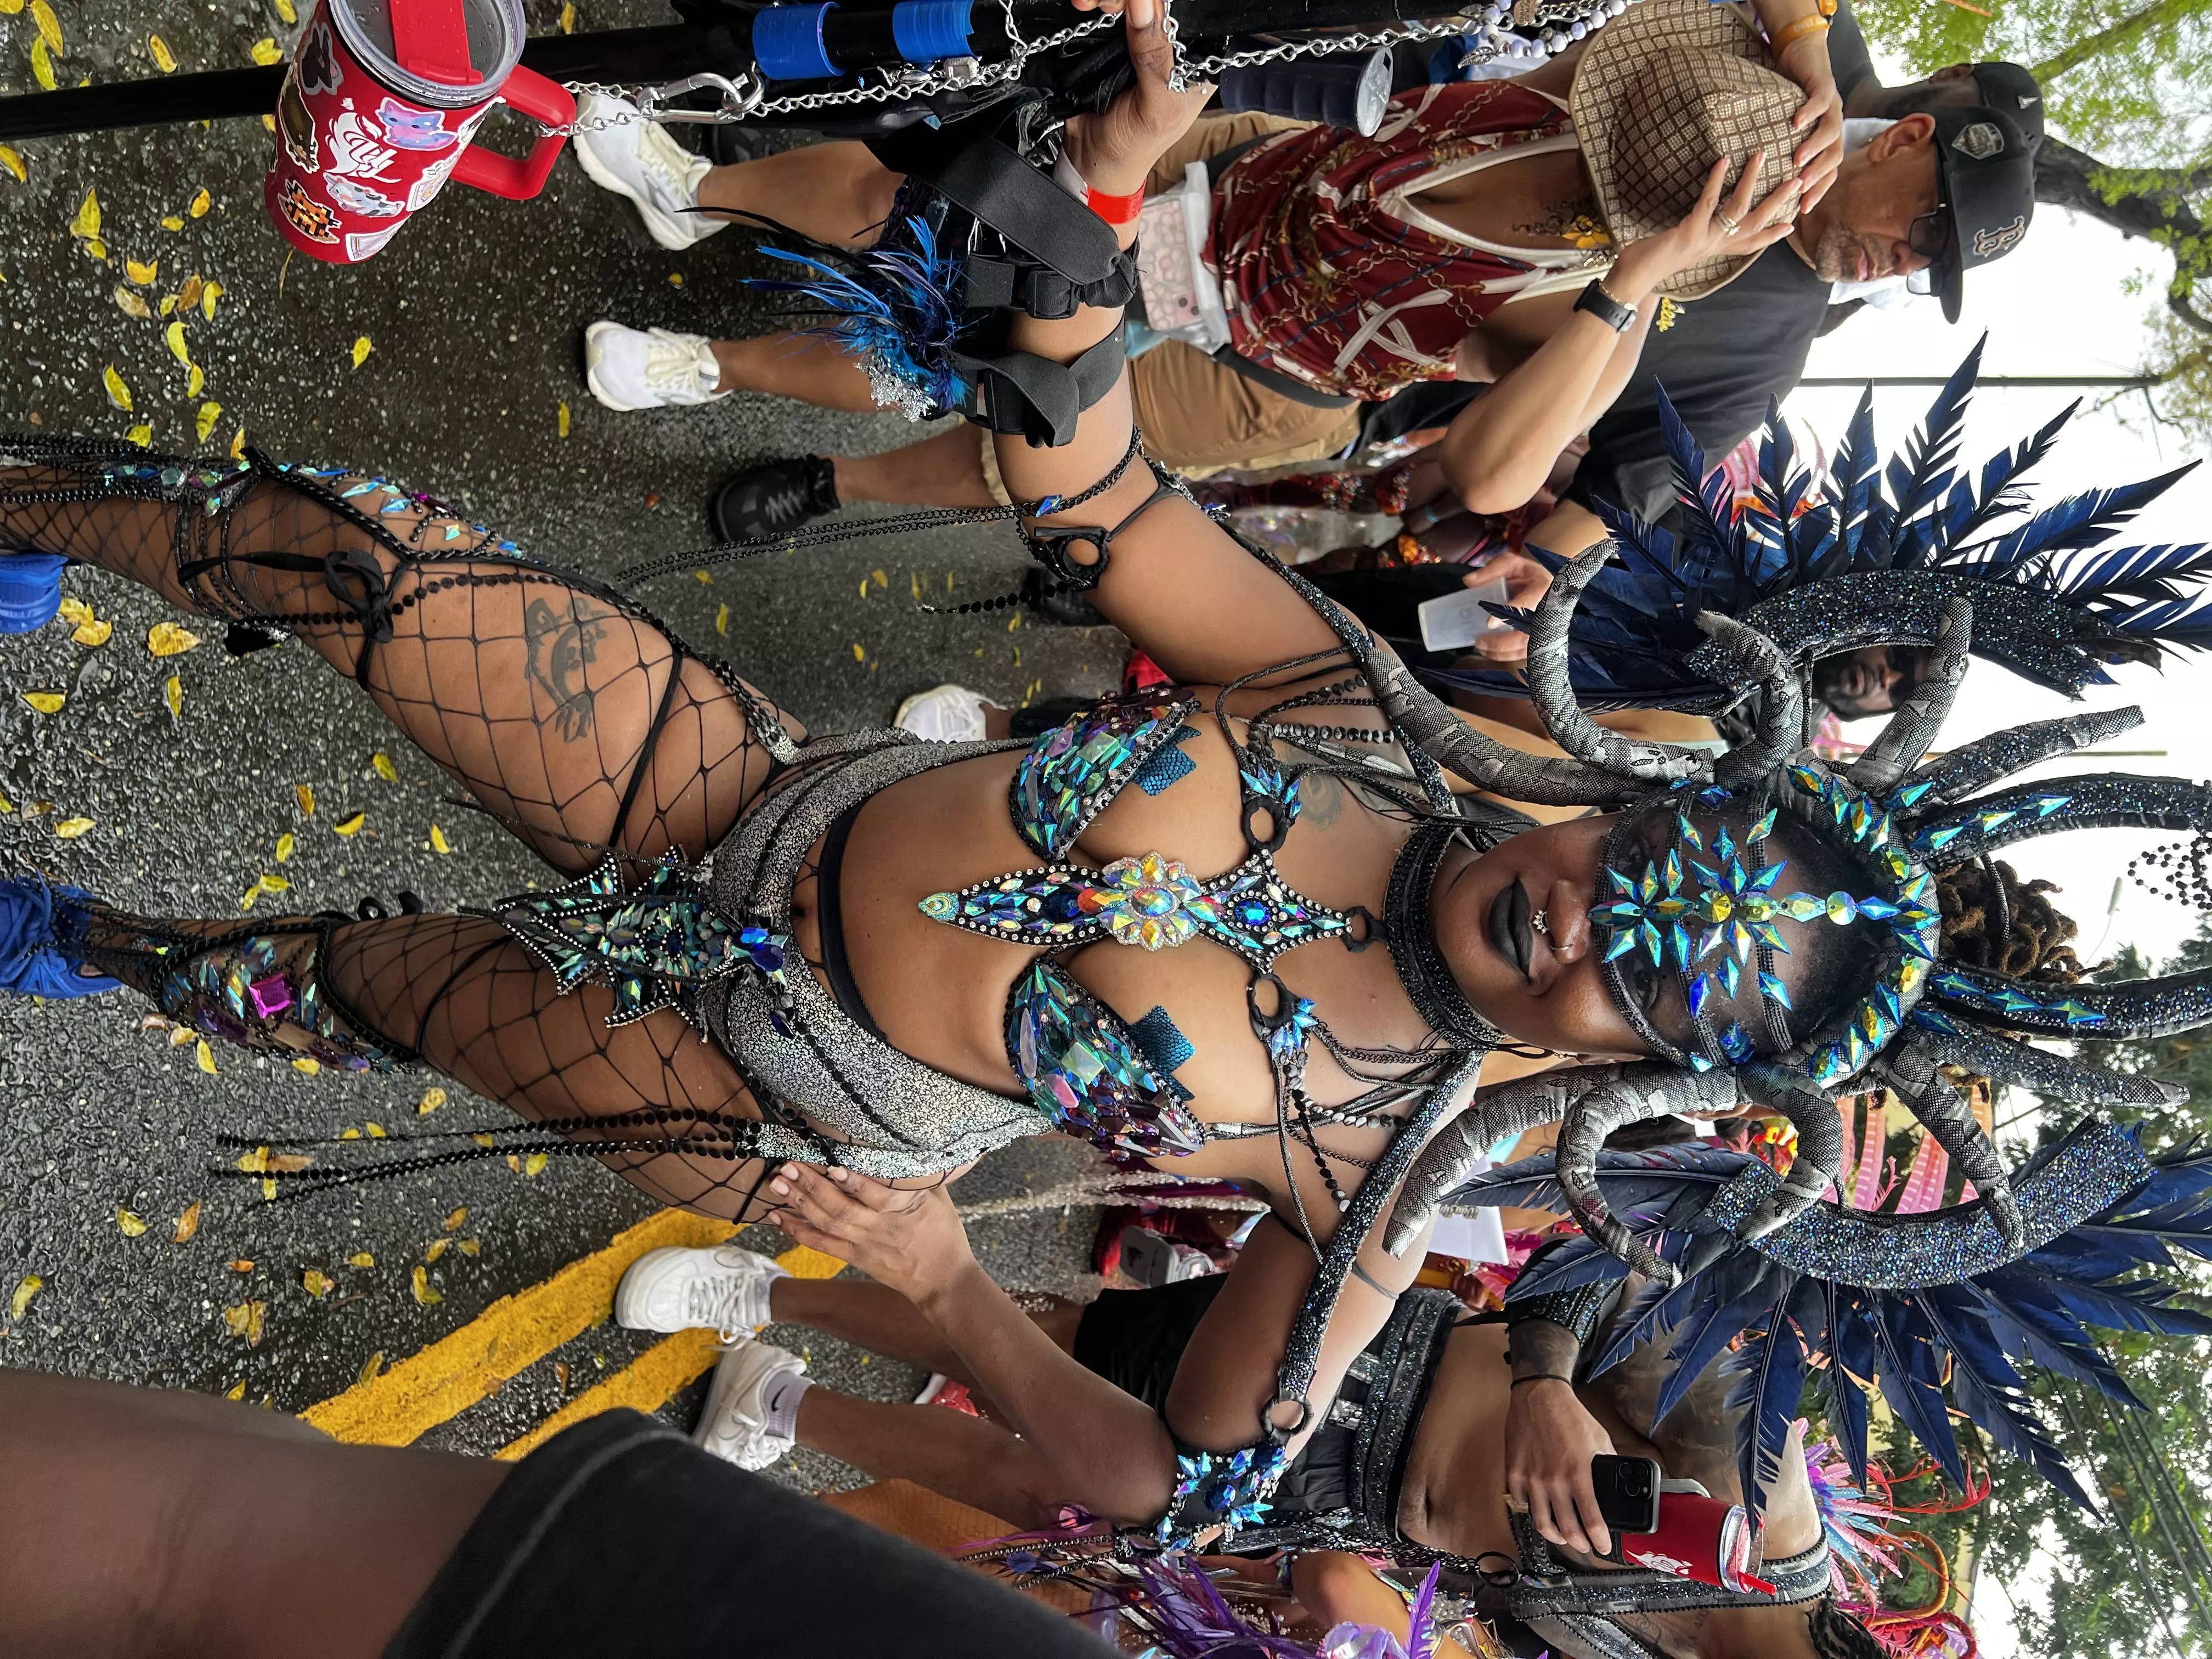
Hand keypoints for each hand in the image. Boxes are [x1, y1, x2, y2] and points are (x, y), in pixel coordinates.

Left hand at [767, 1163, 973, 1305]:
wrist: (941, 1279)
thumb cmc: (944, 1233)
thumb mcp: (938, 1198)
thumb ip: (917, 1175)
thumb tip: (905, 1142)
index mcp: (905, 1210)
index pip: (876, 1195)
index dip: (853, 1181)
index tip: (833, 1165)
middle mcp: (879, 1228)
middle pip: (841, 1209)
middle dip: (812, 1186)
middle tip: (789, 1166)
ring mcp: (863, 1244)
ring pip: (827, 1224)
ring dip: (799, 1203)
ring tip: (777, 1183)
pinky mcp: (853, 1257)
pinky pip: (821, 1244)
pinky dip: (797, 1231)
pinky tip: (778, 1217)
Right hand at [1060, 0, 1213, 200]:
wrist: (1092, 158)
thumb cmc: (1135, 144)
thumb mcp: (1156, 106)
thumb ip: (1155, 58)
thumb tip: (1144, 5)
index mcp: (1195, 62)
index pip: (1188, 16)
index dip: (1164, 5)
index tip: (1140, 2)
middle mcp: (1171, 47)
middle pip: (1160, 5)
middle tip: (1108, 5)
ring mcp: (1141, 39)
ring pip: (1134, 3)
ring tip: (1090, 4)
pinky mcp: (1113, 38)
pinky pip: (1108, 10)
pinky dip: (1095, 3)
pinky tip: (1085, 5)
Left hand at [1468, 551, 1551, 662]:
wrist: (1545, 584)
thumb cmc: (1527, 574)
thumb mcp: (1511, 564)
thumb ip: (1492, 570)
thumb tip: (1468, 581)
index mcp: (1543, 588)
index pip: (1528, 604)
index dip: (1510, 614)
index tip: (1489, 623)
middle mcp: (1549, 611)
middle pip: (1528, 634)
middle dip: (1502, 642)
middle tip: (1479, 641)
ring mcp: (1548, 627)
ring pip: (1527, 648)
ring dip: (1502, 652)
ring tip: (1481, 647)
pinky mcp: (1543, 639)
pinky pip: (1526, 654)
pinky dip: (1507, 656)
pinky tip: (1491, 653)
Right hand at [1504, 1377, 1619, 1556]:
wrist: (1539, 1395)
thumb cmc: (1570, 1415)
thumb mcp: (1600, 1439)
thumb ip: (1608, 1464)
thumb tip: (1618, 1481)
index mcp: (1578, 1473)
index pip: (1591, 1520)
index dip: (1600, 1540)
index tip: (1603, 1546)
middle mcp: (1553, 1481)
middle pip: (1566, 1529)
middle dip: (1579, 1544)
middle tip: (1585, 1546)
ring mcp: (1531, 1478)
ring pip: (1541, 1523)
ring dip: (1555, 1536)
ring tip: (1562, 1537)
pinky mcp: (1514, 1473)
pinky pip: (1522, 1502)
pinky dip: (1532, 1510)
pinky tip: (1540, 1509)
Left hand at [1611, 152, 1800, 303]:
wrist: (1631, 281)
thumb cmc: (1650, 261)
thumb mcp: (1679, 247)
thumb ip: (1693, 235)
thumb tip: (1694, 221)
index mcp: (1715, 249)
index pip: (1750, 242)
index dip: (1772, 235)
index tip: (1792, 224)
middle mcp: (1715, 245)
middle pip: (1756, 223)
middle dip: (1778, 201)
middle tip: (1797, 179)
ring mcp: (1705, 240)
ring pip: (1739, 209)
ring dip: (1751, 181)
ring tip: (1760, 155)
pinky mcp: (1690, 233)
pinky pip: (1708, 202)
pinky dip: (1716, 180)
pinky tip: (1723, 161)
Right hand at [1775, 35, 1843, 210]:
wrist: (1803, 51)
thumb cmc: (1790, 92)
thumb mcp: (1787, 126)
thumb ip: (1784, 147)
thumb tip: (1763, 175)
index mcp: (1827, 138)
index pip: (1830, 171)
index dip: (1818, 190)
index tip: (1801, 208)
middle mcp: (1834, 123)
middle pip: (1834, 155)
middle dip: (1818, 174)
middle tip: (1799, 190)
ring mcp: (1832, 104)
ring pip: (1831, 131)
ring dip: (1815, 147)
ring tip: (1797, 160)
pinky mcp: (1825, 84)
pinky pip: (1821, 101)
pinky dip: (1809, 113)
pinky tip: (1796, 123)